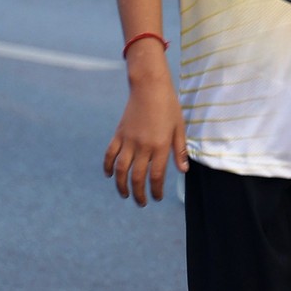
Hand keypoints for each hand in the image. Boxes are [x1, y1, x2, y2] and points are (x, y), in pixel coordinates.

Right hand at [104, 59, 188, 203]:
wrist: (149, 87)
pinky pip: (110, 154)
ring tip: (125, 194)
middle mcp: (143, 146)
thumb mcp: (179, 127)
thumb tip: (183, 171)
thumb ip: (180, 150)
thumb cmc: (168, 106)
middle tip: (141, 203)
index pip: (156, 176)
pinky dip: (107, 166)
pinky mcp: (119, 134)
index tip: (156, 198)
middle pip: (138, 177)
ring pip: (121, 170)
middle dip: (139, 194)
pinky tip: (109, 175)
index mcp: (160, 146)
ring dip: (121, 185)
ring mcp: (129, 141)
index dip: (156, 190)